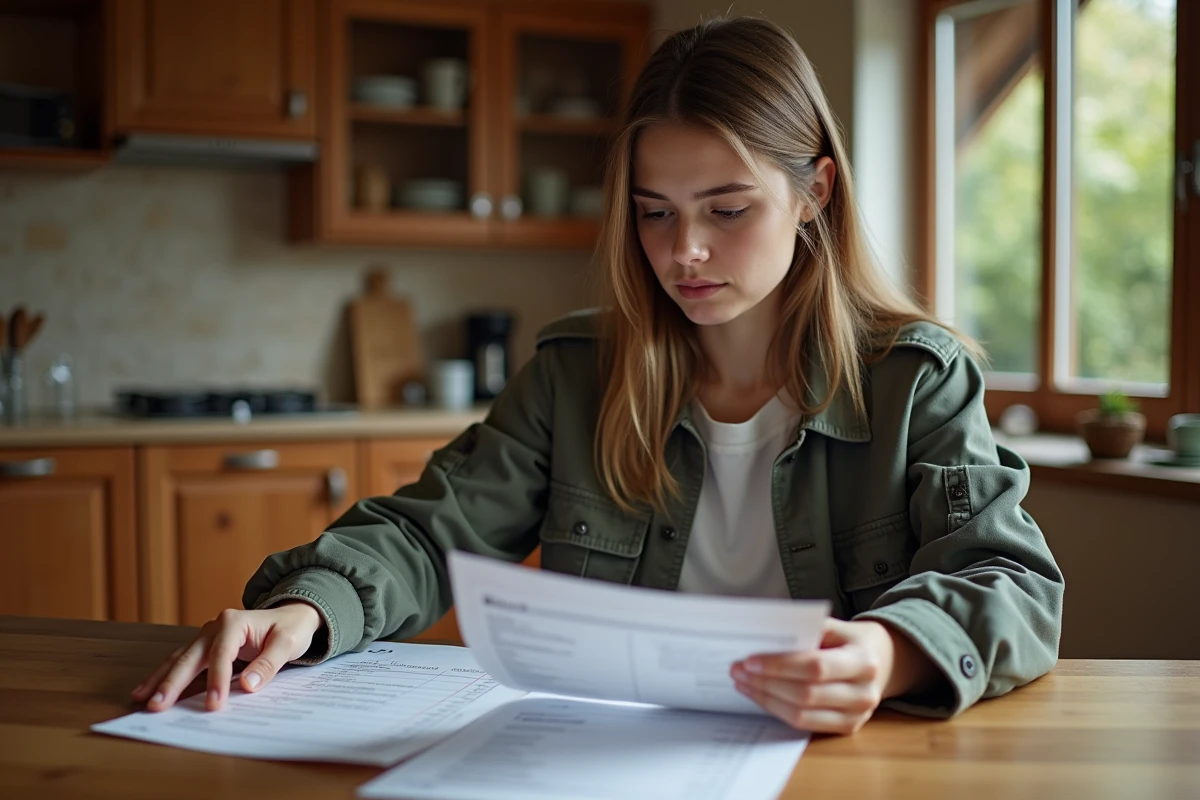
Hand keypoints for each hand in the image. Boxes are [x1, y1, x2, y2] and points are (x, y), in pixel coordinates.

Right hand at [131, 601, 322, 712]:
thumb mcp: (288, 643)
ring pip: (180, 659)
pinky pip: (183, 663)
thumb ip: (269, 663)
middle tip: (156, 706)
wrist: (291, 616)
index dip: (217, 681)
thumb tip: (247, 686)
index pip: (222, 654)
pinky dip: (166, 676)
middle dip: (173, 682)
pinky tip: (148, 689)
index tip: (213, 706)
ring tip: (142, 699)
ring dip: (161, 679)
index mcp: (235, 622)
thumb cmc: (290, 629)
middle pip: (191, 656)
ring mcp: (207, 636)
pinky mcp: (204, 647)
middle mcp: (215, 627)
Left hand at [730, 618, 937, 734]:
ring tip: (743, 683)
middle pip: (805, 694)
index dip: (780, 666)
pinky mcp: (846, 728)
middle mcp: (863, 693)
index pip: (815, 666)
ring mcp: (857, 716)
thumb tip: (763, 636)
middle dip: (766, 682)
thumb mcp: (836, 627)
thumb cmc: (851, 640)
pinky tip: (760, 696)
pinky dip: (777, 710)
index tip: (749, 660)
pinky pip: (804, 725)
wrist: (884, 661)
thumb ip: (806, 630)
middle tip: (737, 670)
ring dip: (766, 699)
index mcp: (863, 661)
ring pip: (802, 714)